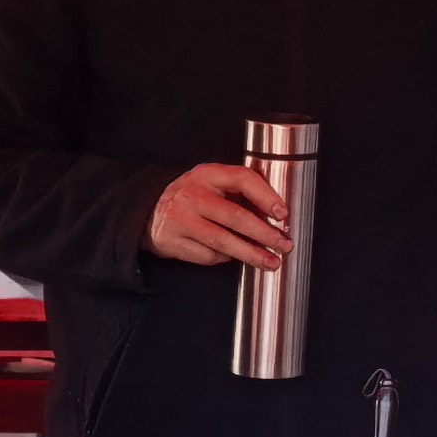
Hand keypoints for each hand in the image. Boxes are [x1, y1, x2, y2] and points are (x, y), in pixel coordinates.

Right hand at [150, 163, 291, 268]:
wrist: (152, 212)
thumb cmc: (196, 197)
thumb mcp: (215, 183)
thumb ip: (242, 192)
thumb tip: (278, 215)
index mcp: (207, 174)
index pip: (241, 178)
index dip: (266, 196)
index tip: (283, 214)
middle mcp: (191, 194)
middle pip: (235, 216)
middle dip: (264, 234)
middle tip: (284, 245)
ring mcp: (180, 219)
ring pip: (223, 241)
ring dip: (251, 254)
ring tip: (272, 261)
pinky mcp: (172, 241)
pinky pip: (208, 256)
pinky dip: (227, 259)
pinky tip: (236, 257)